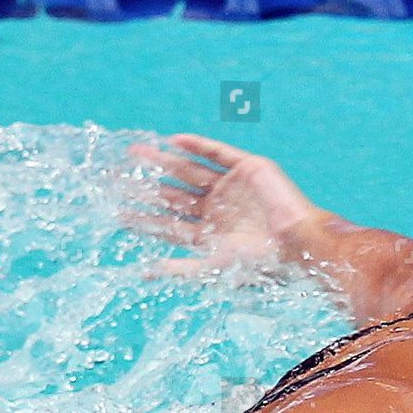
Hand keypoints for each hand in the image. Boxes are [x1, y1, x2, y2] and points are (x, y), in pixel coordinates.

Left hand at [127, 134, 325, 275]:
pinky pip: (218, 153)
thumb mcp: (214, 266)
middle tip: (115, 177)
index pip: (168, 223)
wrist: (297, 243)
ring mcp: (230, 187)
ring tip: (136, 152)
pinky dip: (197, 145)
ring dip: (163, 161)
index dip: (144, 218)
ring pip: (188, 171)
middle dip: (145, 186)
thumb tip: (144, 272)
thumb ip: (180, 267)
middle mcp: (216, 209)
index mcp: (209, 233)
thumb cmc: (260, 263)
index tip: (117, 212)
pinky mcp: (248, 168)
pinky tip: (173, 140)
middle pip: (172, 194)